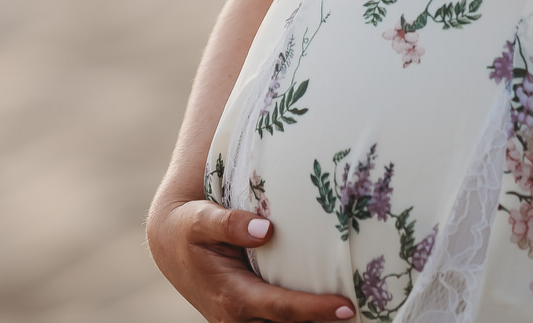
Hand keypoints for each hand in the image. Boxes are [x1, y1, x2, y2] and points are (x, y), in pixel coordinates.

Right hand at [146, 197, 356, 321]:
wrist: (170, 245)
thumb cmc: (189, 228)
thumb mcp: (200, 220)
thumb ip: (229, 223)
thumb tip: (266, 230)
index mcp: (232, 297)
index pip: (282, 309)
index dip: (315, 310)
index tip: (347, 306)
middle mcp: (239, 318)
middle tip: (362, 312)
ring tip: (354, 314)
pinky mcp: (249, 320)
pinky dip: (302, 320)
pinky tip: (330, 313)